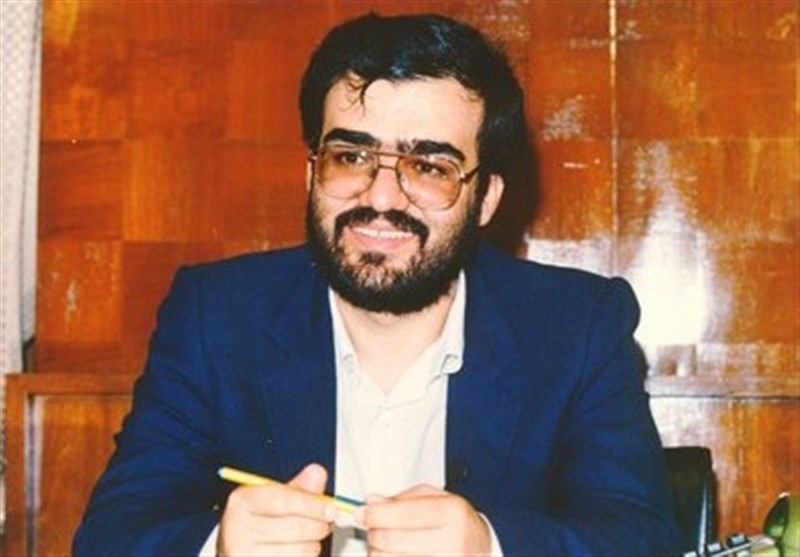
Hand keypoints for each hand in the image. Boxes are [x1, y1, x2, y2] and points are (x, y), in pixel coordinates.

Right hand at [218, 463, 335, 555]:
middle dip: (319, 526)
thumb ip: (298, 488)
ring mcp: (243, 553)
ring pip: (301, 551)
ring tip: (307, 540)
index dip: (313, 505)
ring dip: (313, 546)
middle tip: (325, 524)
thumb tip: (317, 473)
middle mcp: (237, 529)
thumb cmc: (259, 523)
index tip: (331, 509)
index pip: (284, 501)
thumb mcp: (274, 499)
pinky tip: (297, 552)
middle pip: (296, 528)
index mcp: (242, 501)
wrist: (241, 550)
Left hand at [357, 484, 490, 555]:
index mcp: (453, 513)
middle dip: (372, 533)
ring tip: (384, 544)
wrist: (481, 550)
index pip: (402, 514)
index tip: (361, 513)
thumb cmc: (458, 523)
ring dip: (377, 552)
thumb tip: (372, 502)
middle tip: (371, 528)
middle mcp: (453, 542)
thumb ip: (403, 499)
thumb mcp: (438, 499)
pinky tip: (394, 555)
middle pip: (390, 540)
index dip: (374, 514)